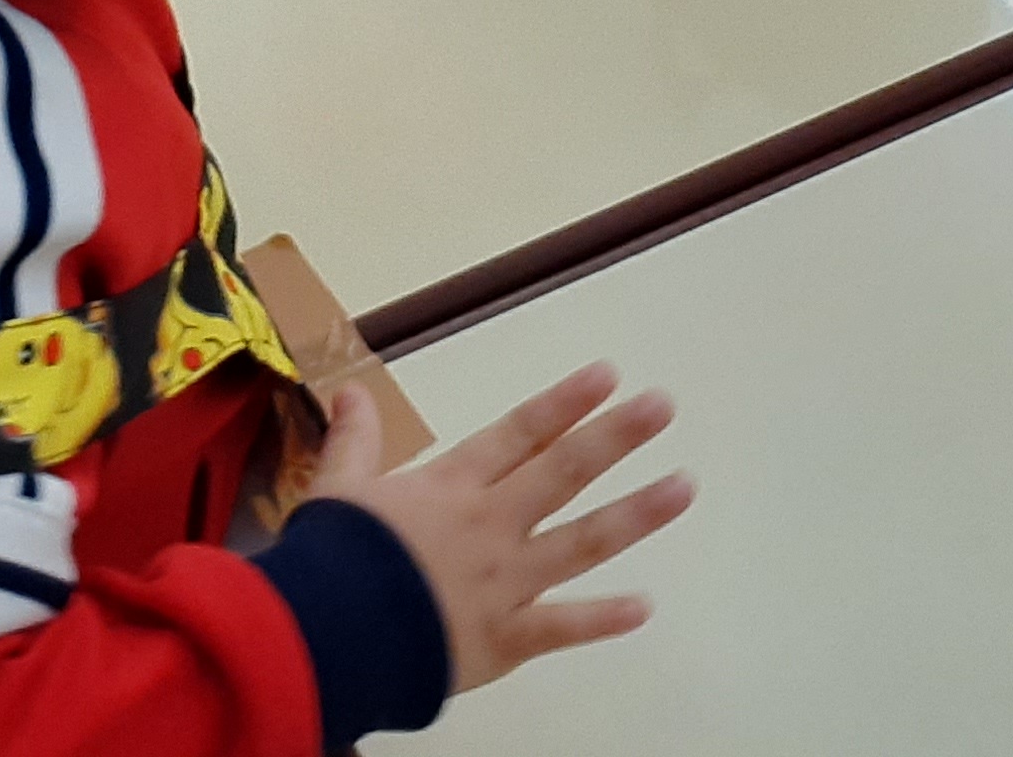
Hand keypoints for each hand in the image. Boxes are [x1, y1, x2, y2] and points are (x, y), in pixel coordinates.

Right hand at [308, 367, 691, 694]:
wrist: (328, 634)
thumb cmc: (332, 561)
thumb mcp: (336, 490)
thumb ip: (353, 439)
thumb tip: (349, 388)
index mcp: (452, 488)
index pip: (518, 433)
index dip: (564, 403)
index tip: (608, 374)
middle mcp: (491, 525)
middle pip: (563, 472)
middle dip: (616, 436)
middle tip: (664, 406)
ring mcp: (506, 582)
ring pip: (582, 541)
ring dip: (637, 513)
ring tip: (684, 486)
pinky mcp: (506, 638)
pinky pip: (562, 627)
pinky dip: (603, 620)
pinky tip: (645, 607)